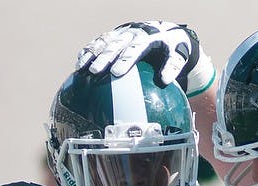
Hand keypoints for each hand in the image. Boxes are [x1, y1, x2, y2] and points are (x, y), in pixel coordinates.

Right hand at [76, 21, 212, 94]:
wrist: (164, 32)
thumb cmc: (171, 49)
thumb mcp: (178, 56)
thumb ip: (172, 67)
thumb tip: (165, 81)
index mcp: (147, 37)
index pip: (134, 48)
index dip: (125, 60)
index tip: (116, 73)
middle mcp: (131, 33)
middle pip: (115, 45)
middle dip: (104, 57)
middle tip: (95, 72)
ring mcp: (120, 33)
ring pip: (103, 42)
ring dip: (91, 54)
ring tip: (81, 68)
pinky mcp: (113, 36)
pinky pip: (98, 43)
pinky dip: (88, 52)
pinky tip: (79, 66)